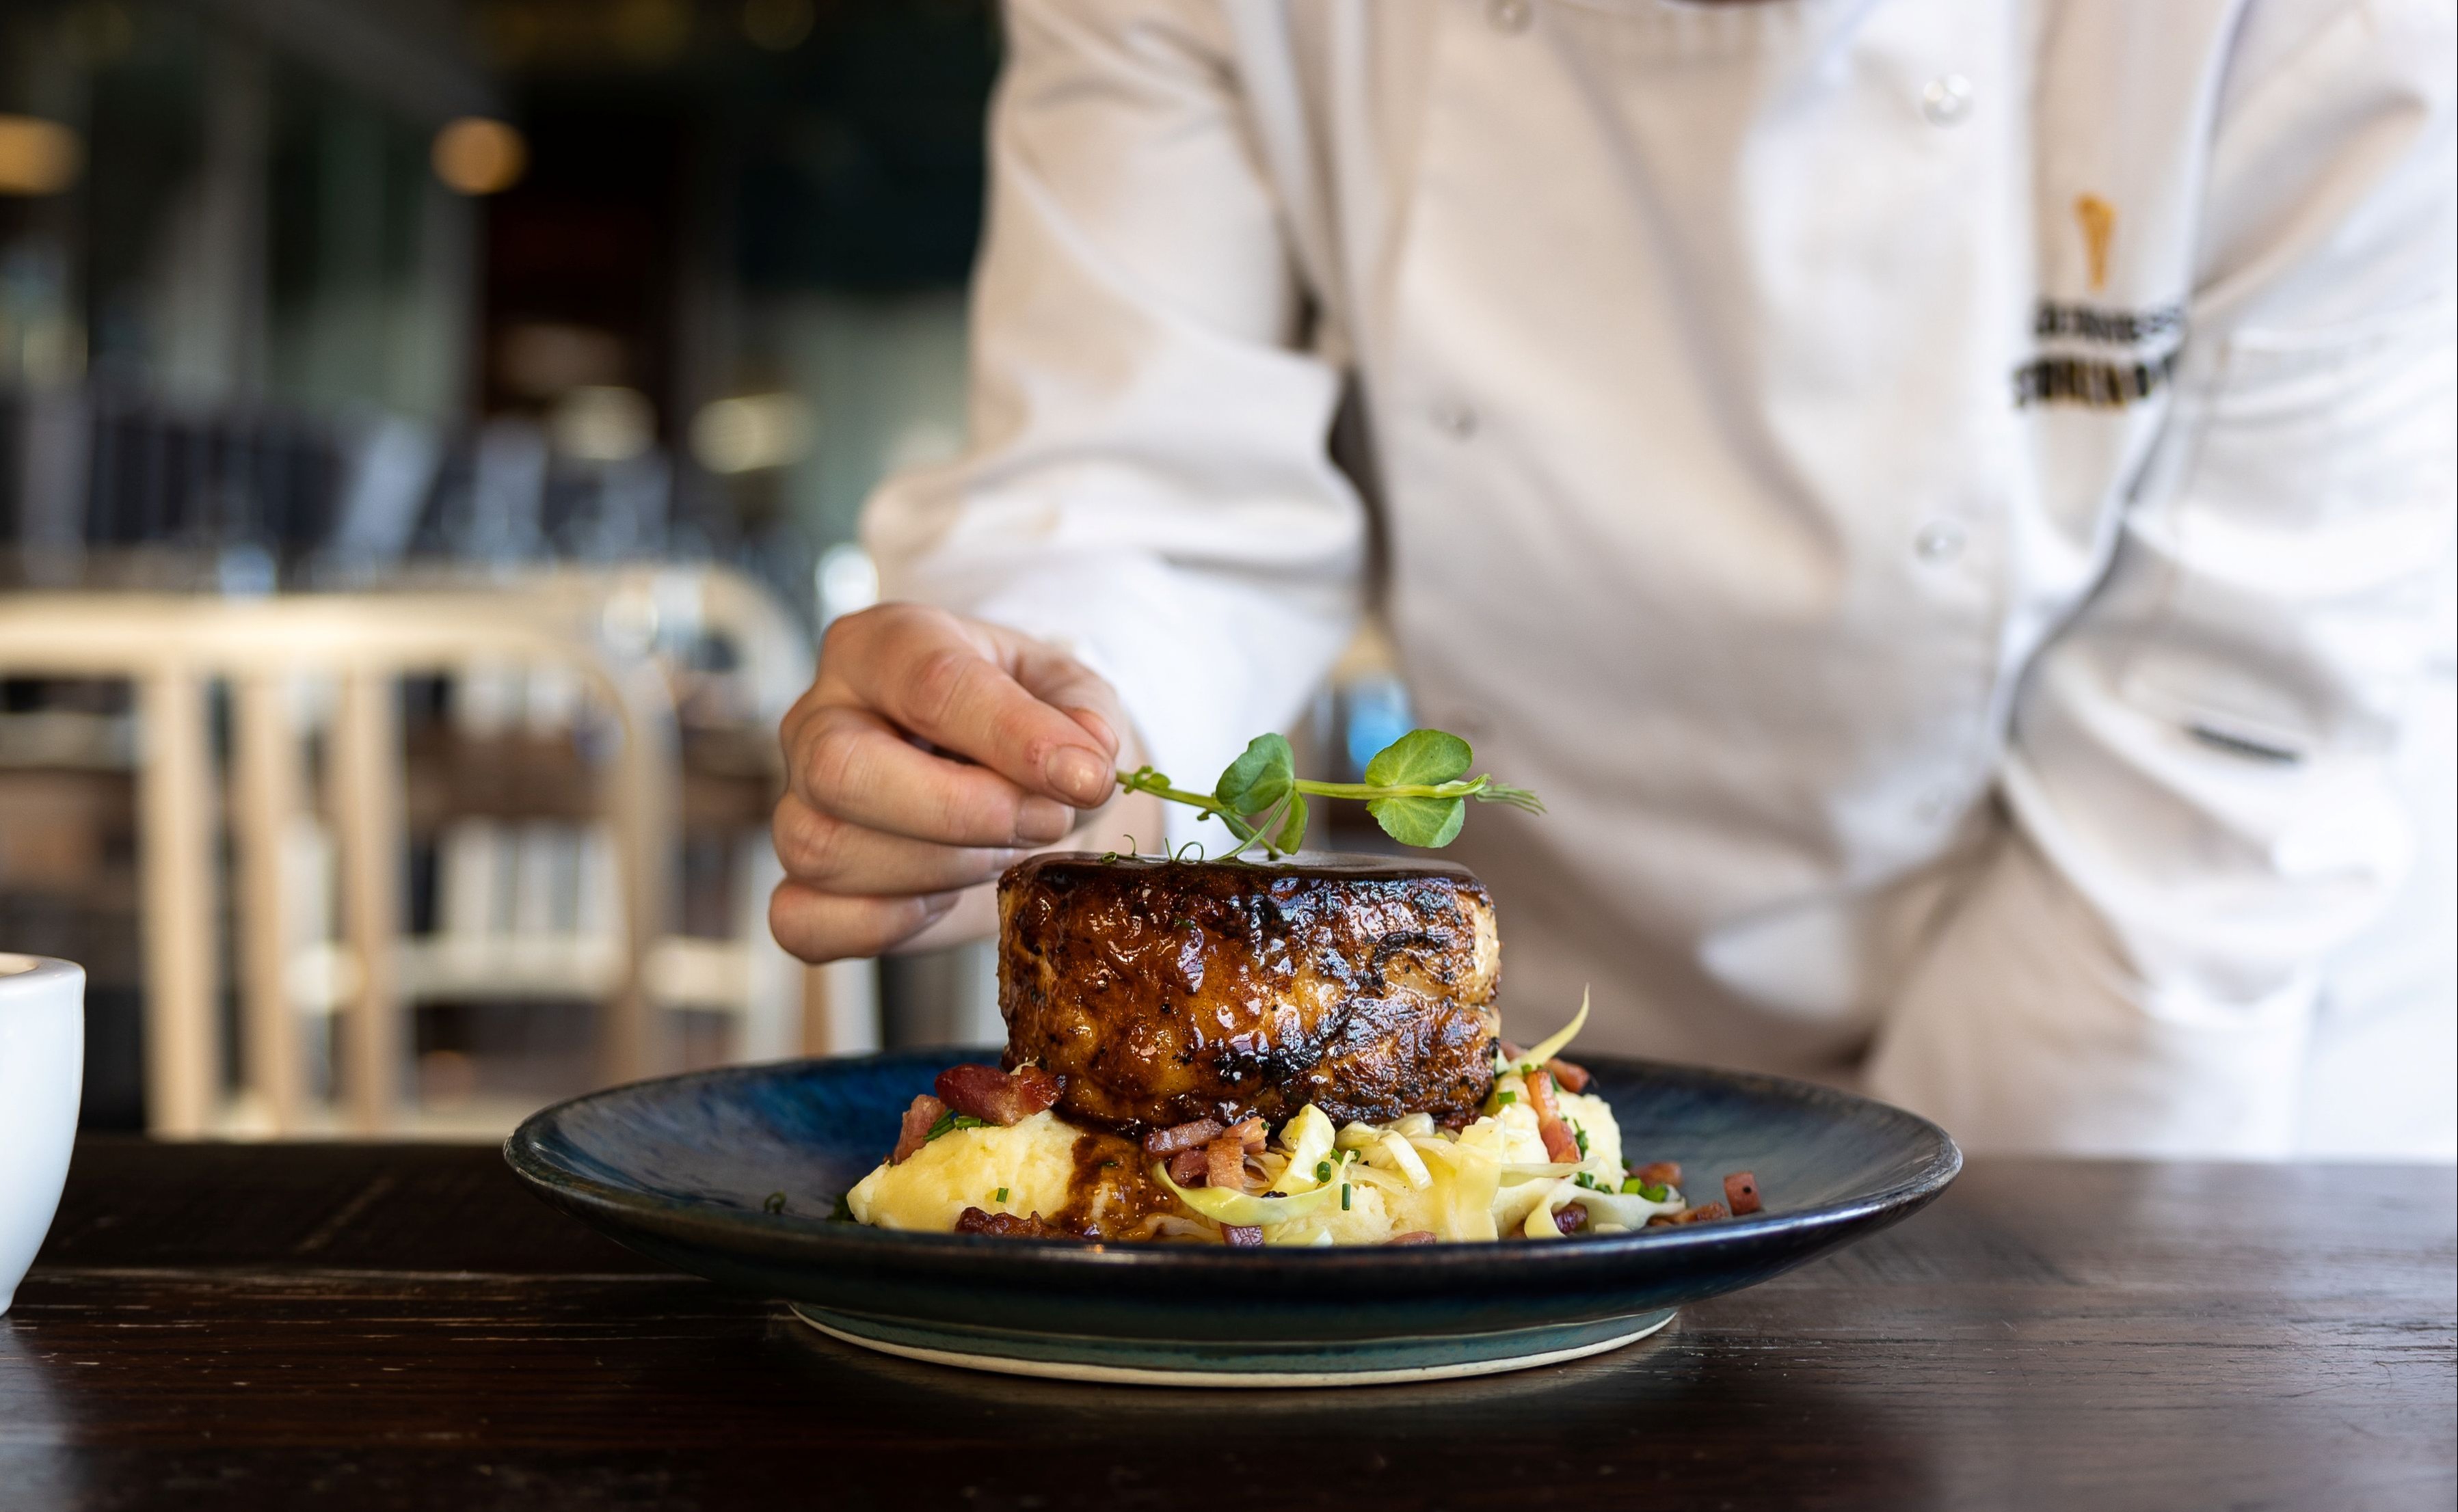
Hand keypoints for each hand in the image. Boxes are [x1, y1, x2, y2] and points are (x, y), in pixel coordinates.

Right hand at [770, 604, 1160, 960]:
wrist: (992, 769)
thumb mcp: (1069, 692)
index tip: (1086, 778)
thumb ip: (1085, 715)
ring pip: (824, 849)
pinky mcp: (798, 884)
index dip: (1014, 738)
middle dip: (959, 813)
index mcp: (884, 646)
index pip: (931, 684)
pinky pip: (804, 921)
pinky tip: (939, 898)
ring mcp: (795, 802)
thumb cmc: (1021, 719)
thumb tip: (1085, 763)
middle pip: (841, 769)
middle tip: (1043, 820)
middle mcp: (819, 718)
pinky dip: (881, 926)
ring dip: (941, 870)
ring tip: (1001, 851)